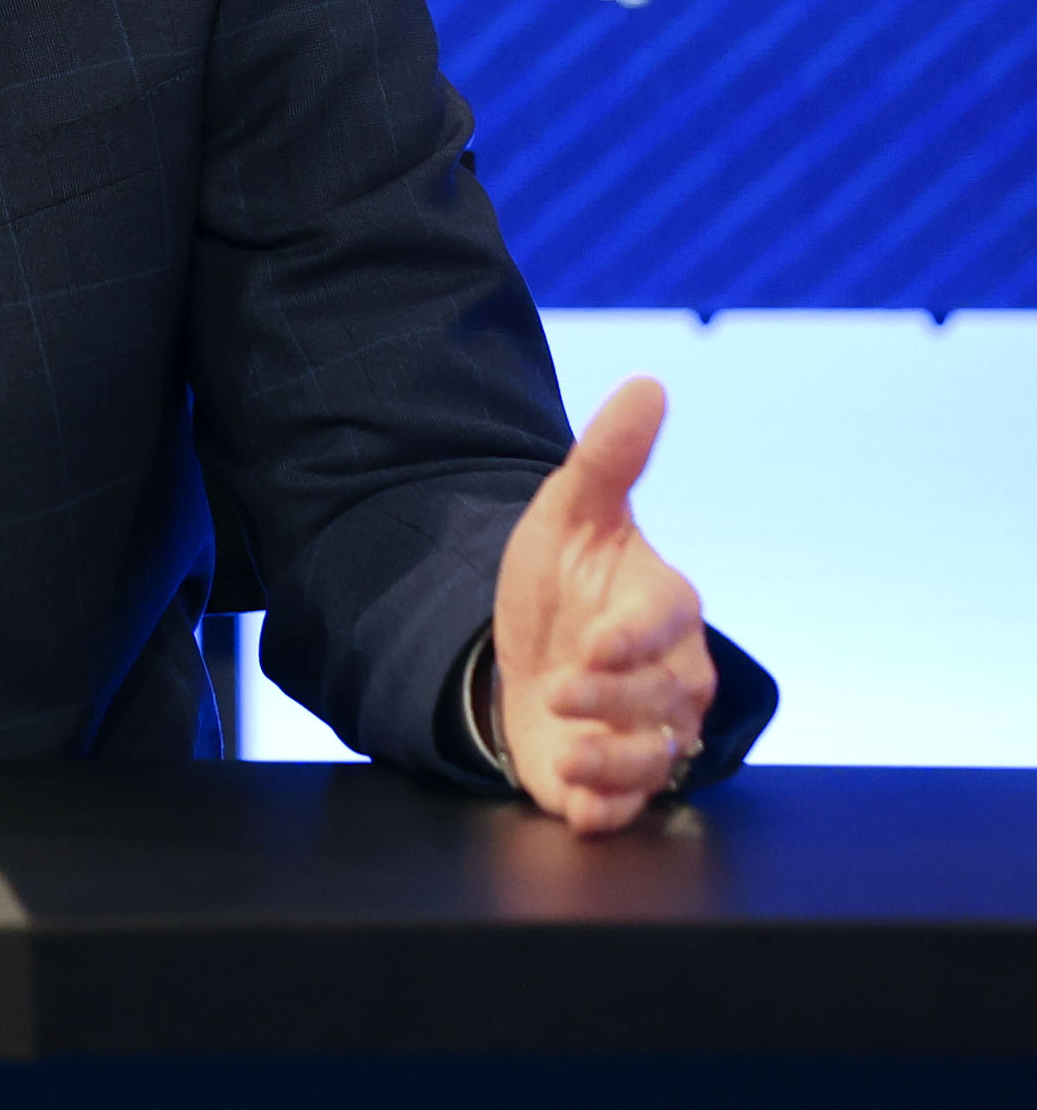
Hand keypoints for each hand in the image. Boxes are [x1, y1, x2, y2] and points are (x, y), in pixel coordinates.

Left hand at [491, 375, 716, 834]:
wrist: (522, 649)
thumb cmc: (559, 576)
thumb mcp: (569, 510)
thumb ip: (608, 455)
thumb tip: (648, 384)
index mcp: (663, 606)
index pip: (664, 621)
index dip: (632, 636)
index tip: (593, 643)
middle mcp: (672, 675)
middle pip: (663, 697)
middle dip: (613, 699)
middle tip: (561, 689)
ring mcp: (649, 732)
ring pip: (655, 758)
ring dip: (613, 763)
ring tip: (568, 753)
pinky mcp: (620, 780)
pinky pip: (632, 805)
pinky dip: (608, 810)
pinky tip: (580, 806)